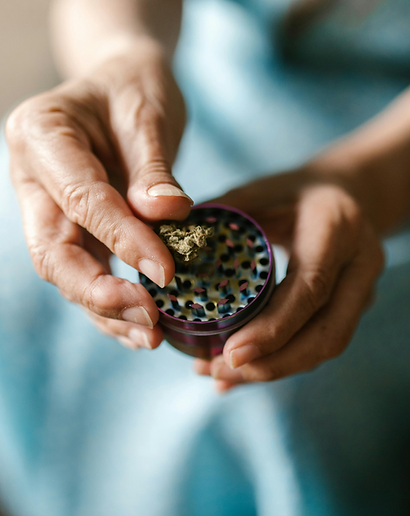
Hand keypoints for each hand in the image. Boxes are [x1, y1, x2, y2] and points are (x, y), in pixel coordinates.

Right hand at [6, 42, 191, 349]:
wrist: (123, 83)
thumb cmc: (135, 88)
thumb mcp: (148, 113)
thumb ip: (153, 167)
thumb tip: (167, 214)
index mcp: (41, 134)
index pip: (81, 200)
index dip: (124, 241)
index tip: (167, 274)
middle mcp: (34, 177)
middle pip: (53, 252)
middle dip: (100, 294)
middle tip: (151, 320)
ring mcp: (47, 205)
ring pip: (66, 271)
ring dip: (106, 310)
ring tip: (151, 336)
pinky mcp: (71, 226)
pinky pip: (85, 270)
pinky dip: (110, 302)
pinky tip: (141, 325)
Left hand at [194, 170, 383, 390]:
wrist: (345, 194)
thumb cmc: (294, 191)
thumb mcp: (259, 190)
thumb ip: (222, 214)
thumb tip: (169, 246)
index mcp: (335, 227)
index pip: (310, 288)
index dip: (273, 328)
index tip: (231, 354)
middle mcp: (359, 264)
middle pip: (325, 334)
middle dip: (272, 364)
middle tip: (218, 372)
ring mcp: (362, 289)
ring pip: (326, 346)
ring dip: (274, 369)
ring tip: (221, 374)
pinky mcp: (354, 306)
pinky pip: (321, 344)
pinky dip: (282, 362)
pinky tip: (244, 371)